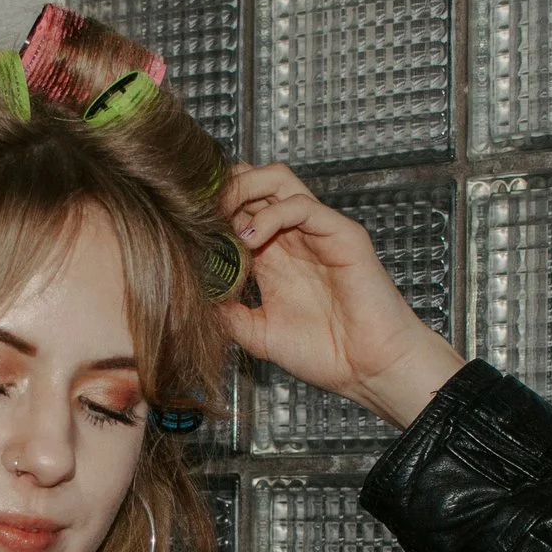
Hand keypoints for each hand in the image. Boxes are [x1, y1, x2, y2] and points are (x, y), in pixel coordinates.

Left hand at [214, 162, 464, 427]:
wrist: (368, 370)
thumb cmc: (324, 354)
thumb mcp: (257, 334)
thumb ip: (227, 312)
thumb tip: (190, 295)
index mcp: (273, 256)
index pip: (237, 209)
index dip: (210, 210)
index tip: (182, 224)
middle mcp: (293, 237)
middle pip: (254, 183)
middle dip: (222, 189)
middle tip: (198, 212)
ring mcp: (317, 231)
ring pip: (277, 180)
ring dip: (243, 189)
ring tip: (222, 217)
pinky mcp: (341, 234)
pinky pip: (303, 206)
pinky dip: (271, 214)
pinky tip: (250, 238)